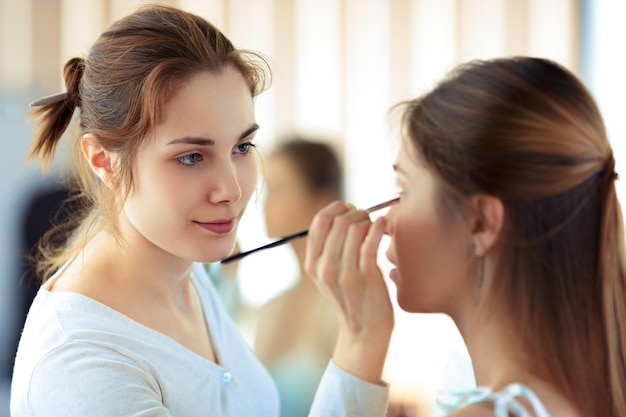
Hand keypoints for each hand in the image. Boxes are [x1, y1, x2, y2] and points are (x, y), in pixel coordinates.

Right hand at [305, 201, 393, 383]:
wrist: (365, 331)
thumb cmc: (352, 297)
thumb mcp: (329, 275)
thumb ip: (328, 248)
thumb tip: (341, 213)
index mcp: (312, 264)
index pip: (319, 222)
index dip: (336, 209)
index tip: (349, 209)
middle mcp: (325, 268)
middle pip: (337, 221)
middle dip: (355, 212)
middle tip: (366, 217)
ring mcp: (345, 273)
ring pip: (354, 228)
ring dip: (368, 220)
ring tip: (375, 225)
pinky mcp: (366, 276)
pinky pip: (371, 240)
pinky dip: (378, 227)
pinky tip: (383, 226)